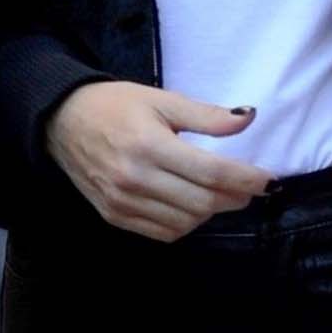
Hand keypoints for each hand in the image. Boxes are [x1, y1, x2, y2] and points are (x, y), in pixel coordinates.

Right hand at [45, 82, 272, 239]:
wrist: (61, 121)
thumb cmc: (116, 106)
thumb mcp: (162, 100)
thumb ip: (207, 115)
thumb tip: (248, 117)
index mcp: (150, 145)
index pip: (212, 173)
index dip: (247, 179)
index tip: (270, 181)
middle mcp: (136, 178)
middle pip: (203, 203)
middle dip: (236, 198)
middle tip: (249, 188)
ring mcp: (123, 202)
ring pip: (187, 222)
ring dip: (211, 211)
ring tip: (218, 193)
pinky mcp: (115, 216)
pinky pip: (164, 233)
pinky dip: (186, 223)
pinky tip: (191, 205)